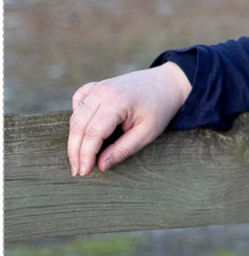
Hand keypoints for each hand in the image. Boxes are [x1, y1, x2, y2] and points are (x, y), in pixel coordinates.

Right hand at [67, 62, 191, 175]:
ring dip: (74, 138)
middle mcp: (102, 92)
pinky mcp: (96, 86)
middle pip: (78, 125)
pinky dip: (76, 117)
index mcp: (116, 102)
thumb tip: (101, 165)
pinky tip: (83, 130)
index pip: (92, 132)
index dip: (86, 155)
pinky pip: (78, 102)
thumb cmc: (160, 109)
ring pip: (75, 116)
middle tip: (77, 171)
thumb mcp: (147, 133)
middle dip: (75, 151)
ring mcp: (97, 87)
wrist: (167, 83)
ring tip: (78, 158)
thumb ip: (123, 149)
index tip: (84, 172)